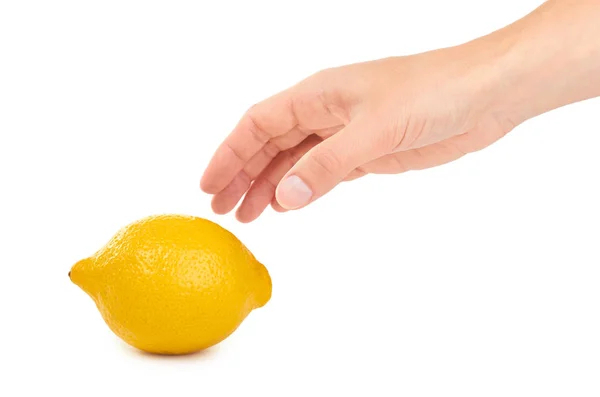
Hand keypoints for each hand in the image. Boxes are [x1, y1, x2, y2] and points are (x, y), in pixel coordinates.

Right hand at [200, 45, 512, 221]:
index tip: (209, 185)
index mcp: (319, 95)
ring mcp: (346, 133)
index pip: (258, 124)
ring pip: (294, 161)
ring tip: (247, 214)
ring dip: (268, 185)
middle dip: (242, 175)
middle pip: (270, 144)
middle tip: (222, 209)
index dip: (229, 154)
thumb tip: (285, 196)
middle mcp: (326, 112)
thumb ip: (327, 165)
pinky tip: (288, 203)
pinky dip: (301, 188)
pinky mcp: (367, 152)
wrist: (484, 94)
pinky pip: (322, 171)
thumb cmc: (434, 91)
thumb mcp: (374, 130)